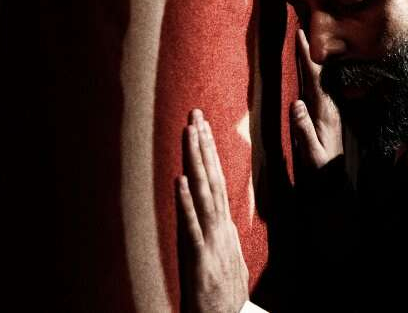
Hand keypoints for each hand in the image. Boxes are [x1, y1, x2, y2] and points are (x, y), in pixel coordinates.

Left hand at [177, 109, 248, 312]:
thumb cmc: (225, 294)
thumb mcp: (228, 256)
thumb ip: (221, 232)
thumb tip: (218, 212)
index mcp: (224, 226)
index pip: (216, 180)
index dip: (209, 152)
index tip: (202, 125)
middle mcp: (219, 228)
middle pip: (211, 179)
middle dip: (203, 145)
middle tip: (195, 114)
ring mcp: (211, 242)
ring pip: (204, 194)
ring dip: (196, 162)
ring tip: (190, 134)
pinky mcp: (200, 260)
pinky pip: (192, 228)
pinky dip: (187, 204)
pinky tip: (180, 181)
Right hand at [291, 28, 342, 168]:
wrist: (335, 185)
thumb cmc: (321, 172)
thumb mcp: (312, 156)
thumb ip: (304, 130)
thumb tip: (295, 103)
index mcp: (326, 113)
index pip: (315, 78)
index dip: (306, 56)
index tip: (300, 35)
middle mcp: (330, 107)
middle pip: (320, 72)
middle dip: (310, 49)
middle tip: (301, 26)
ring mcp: (330, 110)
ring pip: (321, 77)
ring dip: (312, 58)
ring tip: (303, 40)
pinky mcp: (328, 114)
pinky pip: (320, 86)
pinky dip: (313, 72)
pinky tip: (310, 66)